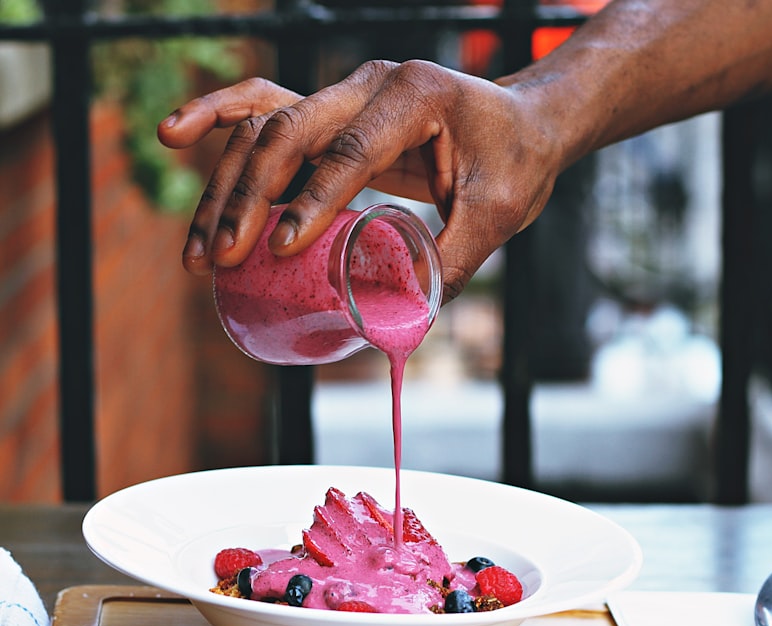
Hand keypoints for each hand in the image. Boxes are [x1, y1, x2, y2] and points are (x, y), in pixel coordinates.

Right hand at [157, 62, 560, 300]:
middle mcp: (370, 82)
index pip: (354, 147)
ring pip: (267, 127)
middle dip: (251, 195)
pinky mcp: (333, 113)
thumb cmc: (516, 161)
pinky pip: (264, 107)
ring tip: (201, 251)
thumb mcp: (497, 213)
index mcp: (415, 95)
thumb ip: (453, 262)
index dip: (314, 197)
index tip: (281, 246)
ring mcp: (346, 93)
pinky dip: (219, 117)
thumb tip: (406, 326)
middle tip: (227, 256)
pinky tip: (175, 135)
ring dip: (225, 185)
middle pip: (291, 130)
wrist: (525, 124)